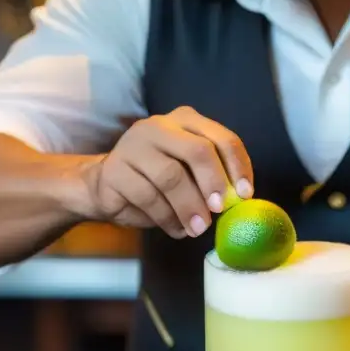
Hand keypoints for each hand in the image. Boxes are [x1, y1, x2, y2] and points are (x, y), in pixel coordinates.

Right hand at [80, 107, 253, 239]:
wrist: (104, 184)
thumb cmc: (157, 178)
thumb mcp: (189, 171)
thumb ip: (211, 177)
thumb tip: (239, 200)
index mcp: (185, 120)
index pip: (221, 137)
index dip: (237, 166)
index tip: (245, 194)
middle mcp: (159, 126)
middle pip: (197, 150)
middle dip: (213, 183)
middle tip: (220, 210)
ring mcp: (133, 145)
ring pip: (170, 176)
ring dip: (190, 207)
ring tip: (198, 229)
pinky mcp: (114, 170)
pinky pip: (147, 196)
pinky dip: (167, 218)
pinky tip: (177, 229)